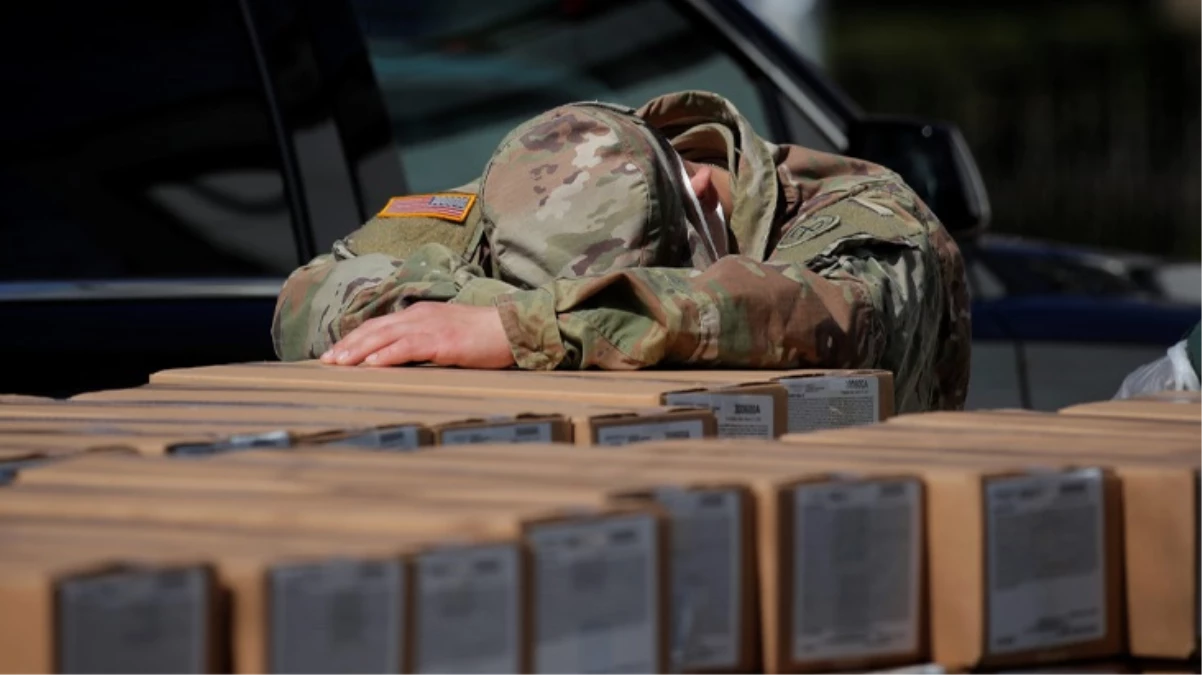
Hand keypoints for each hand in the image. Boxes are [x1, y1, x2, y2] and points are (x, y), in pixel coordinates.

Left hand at [320, 302, 515, 368]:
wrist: (512, 328)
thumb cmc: (484, 336)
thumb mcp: (448, 333)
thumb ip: (425, 340)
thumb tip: (403, 357)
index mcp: (420, 313)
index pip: (380, 325)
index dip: (355, 338)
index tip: (336, 353)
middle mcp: (420, 316)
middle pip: (375, 329)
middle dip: (349, 345)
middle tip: (327, 361)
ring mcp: (430, 327)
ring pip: (385, 336)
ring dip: (359, 350)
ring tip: (340, 363)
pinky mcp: (442, 341)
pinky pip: (408, 347)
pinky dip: (387, 355)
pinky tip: (372, 364)